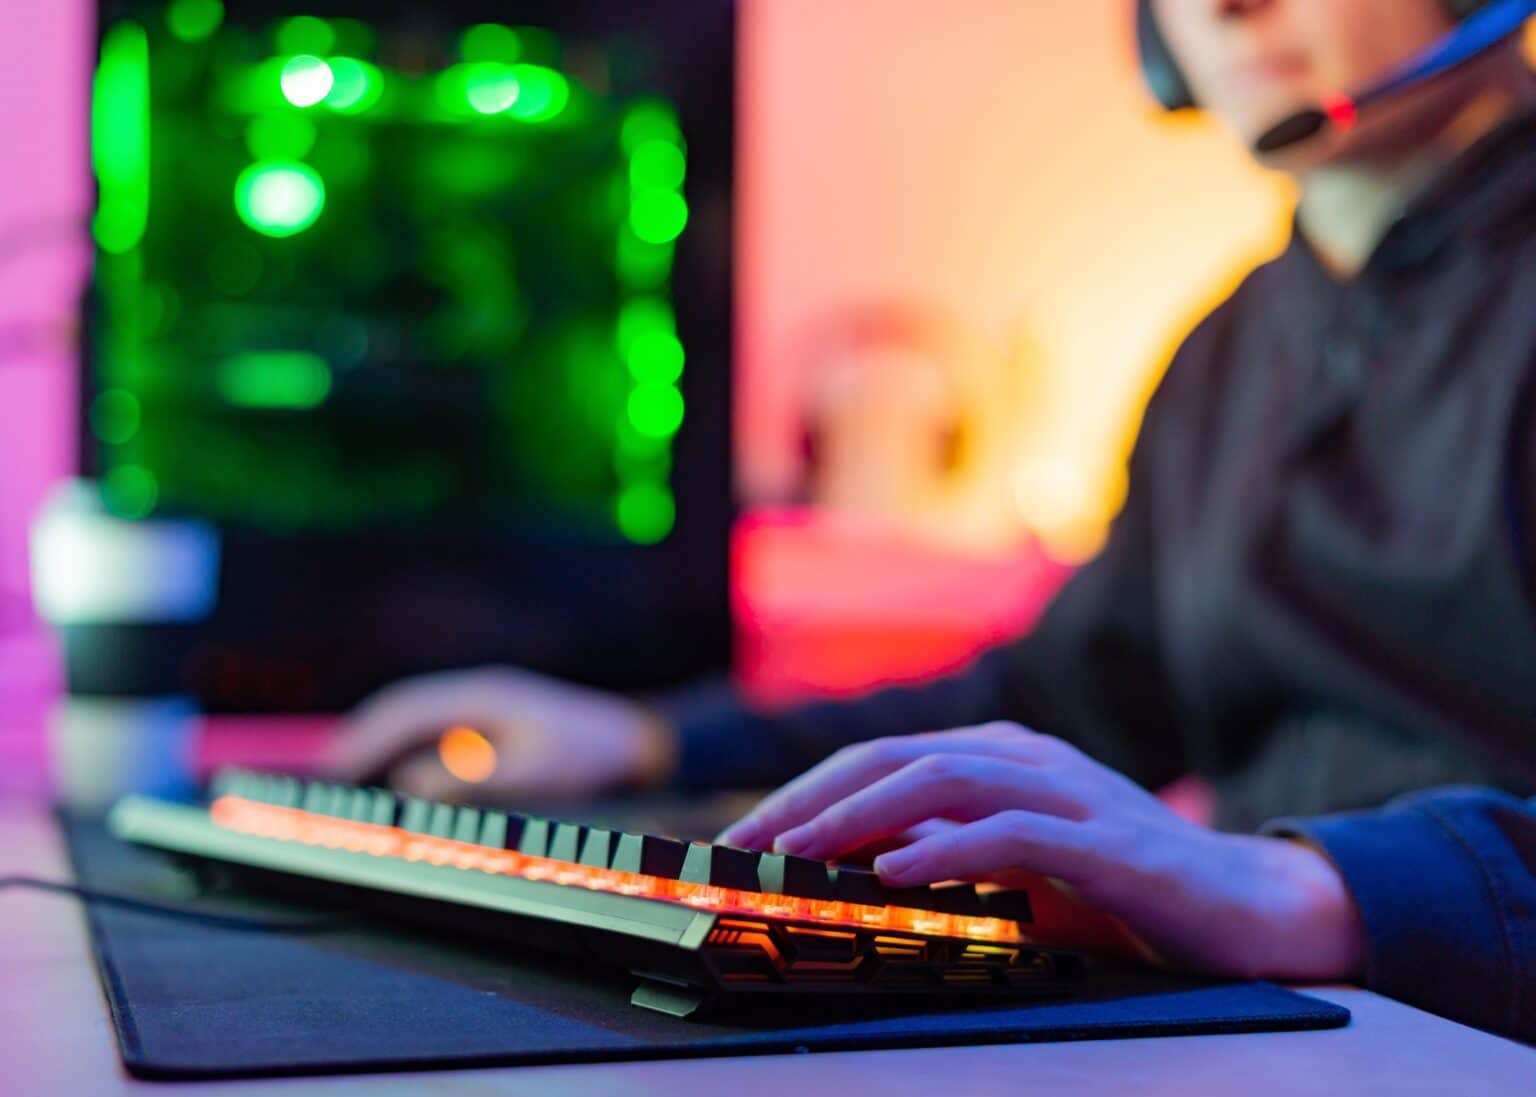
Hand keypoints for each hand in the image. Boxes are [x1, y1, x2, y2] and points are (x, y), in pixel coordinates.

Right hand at [322, 667, 677, 801]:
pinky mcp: (497, 721)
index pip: (407, 710)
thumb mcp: (532, 771)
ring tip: (347, 775)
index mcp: (483, 694)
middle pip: (404, 707)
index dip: (365, 739)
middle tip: (325, 774)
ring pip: (419, 717)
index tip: (333, 767)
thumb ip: (470, 776)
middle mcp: (480, 691)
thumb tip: (409, 783)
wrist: (640, 741)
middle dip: (363, 738)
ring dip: (383, 743)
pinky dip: (410, 748)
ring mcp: (488, 704)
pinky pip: (439, 729)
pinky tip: (398, 774)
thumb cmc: (590, 756)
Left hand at [719, 722, 1365, 979]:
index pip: (882, 759)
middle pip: (897, 757)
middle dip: (812, 797)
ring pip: (943, 779)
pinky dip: (946, 848)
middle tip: (747, 844)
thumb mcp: (1019, 873)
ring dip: (860, 815)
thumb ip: (950, 861)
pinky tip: (896, 870)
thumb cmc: (1123, 894)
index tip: (747, 838)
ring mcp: (1068, 792)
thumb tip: (855, 878)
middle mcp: (1028, 758)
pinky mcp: (1104, 839)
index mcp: (1002, 757)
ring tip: (799, 851)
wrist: (1246, 909)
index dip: (808, 791)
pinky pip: (1011, 833)